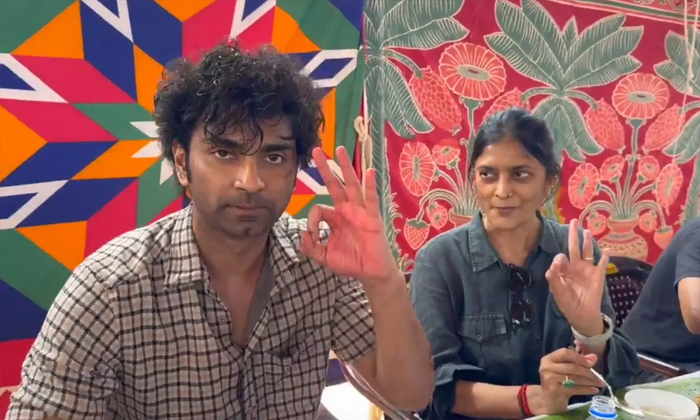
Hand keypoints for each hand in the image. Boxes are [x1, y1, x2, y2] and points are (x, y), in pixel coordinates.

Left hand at [300, 147, 397, 284]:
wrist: (371, 272)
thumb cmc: (350, 262)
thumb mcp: (325, 257)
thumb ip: (311, 248)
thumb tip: (302, 235)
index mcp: (334, 218)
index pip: (318, 209)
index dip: (311, 221)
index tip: (312, 235)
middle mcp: (346, 210)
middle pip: (335, 184)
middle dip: (325, 168)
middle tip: (316, 150)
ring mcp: (360, 211)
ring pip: (352, 184)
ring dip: (346, 167)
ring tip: (340, 150)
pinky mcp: (372, 217)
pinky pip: (371, 198)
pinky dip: (370, 184)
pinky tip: (369, 170)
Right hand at [532, 348, 604, 414]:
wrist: (548, 399)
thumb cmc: (558, 380)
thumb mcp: (565, 368)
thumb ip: (578, 361)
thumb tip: (593, 357)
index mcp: (549, 358)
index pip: (565, 353)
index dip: (580, 357)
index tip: (592, 363)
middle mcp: (547, 367)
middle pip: (572, 367)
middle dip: (588, 372)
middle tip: (600, 377)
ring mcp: (550, 379)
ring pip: (575, 378)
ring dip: (590, 381)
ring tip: (600, 384)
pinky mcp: (555, 390)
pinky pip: (575, 389)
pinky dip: (586, 389)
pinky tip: (595, 390)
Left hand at [545, 219, 609, 335]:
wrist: (582, 315)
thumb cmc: (567, 303)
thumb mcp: (557, 291)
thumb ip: (554, 276)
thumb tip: (558, 258)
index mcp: (563, 270)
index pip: (560, 257)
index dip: (559, 258)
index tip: (560, 262)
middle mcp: (575, 267)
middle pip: (574, 247)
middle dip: (573, 235)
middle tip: (572, 221)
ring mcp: (587, 270)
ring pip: (587, 252)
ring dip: (587, 242)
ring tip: (586, 231)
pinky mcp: (598, 276)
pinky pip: (602, 264)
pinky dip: (604, 258)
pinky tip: (606, 250)